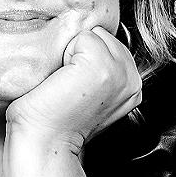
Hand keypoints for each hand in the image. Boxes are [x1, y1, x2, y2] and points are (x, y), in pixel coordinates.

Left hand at [6, 26, 141, 149]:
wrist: (43, 141)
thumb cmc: (53, 117)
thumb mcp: (87, 91)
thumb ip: (100, 68)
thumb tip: (88, 38)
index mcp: (132, 85)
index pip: (108, 43)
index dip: (83, 59)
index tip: (74, 88)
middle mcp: (132, 79)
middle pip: (102, 35)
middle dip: (80, 53)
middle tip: (68, 86)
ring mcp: (120, 72)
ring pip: (93, 35)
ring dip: (73, 54)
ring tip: (66, 83)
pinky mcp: (103, 67)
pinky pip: (82, 37)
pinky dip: (65, 54)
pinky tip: (63, 81)